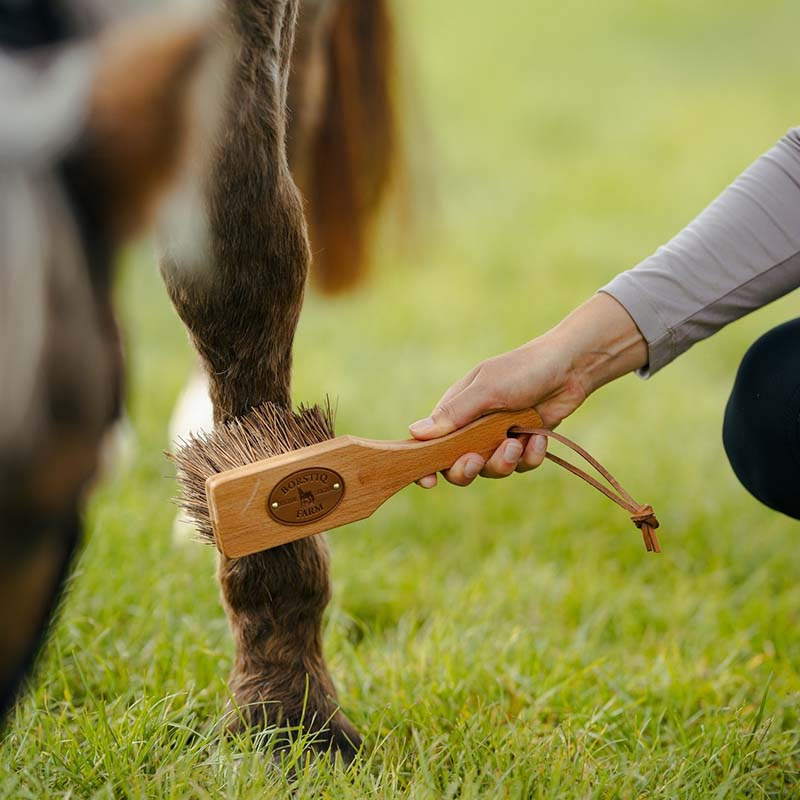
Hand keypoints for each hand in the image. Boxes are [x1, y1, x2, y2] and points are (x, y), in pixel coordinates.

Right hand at [409, 293, 647, 487]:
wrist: (570, 367)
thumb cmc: (522, 370)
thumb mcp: (486, 389)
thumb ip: (453, 414)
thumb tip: (414, 433)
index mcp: (456, 411)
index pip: (430, 444)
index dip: (425, 465)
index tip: (428, 481)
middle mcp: (474, 428)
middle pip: (458, 466)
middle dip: (466, 469)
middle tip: (476, 460)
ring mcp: (499, 438)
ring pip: (491, 470)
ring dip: (503, 462)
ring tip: (516, 443)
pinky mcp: (524, 444)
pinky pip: (521, 466)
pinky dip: (530, 456)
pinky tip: (538, 437)